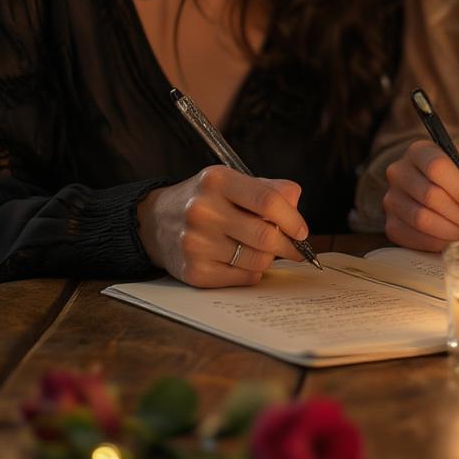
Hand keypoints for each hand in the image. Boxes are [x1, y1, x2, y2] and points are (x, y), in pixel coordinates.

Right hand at [137, 166, 307, 286]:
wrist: (156, 222)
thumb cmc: (206, 200)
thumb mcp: (233, 182)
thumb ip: (268, 189)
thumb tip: (295, 203)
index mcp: (216, 181)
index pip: (268, 201)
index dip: (292, 219)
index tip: (302, 231)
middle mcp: (202, 210)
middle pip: (265, 235)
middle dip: (289, 245)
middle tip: (295, 248)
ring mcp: (195, 243)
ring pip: (257, 260)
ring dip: (269, 258)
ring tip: (261, 250)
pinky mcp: (193, 271)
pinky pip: (243, 278)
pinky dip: (252, 272)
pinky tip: (242, 260)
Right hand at [383, 139, 458, 250]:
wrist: (439, 188)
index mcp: (420, 151)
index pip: (437, 167)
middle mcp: (399, 172)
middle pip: (430, 196)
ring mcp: (392, 199)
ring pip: (422, 220)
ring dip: (454, 232)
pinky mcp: (391, 225)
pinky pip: (415, 239)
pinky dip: (441, 244)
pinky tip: (457, 241)